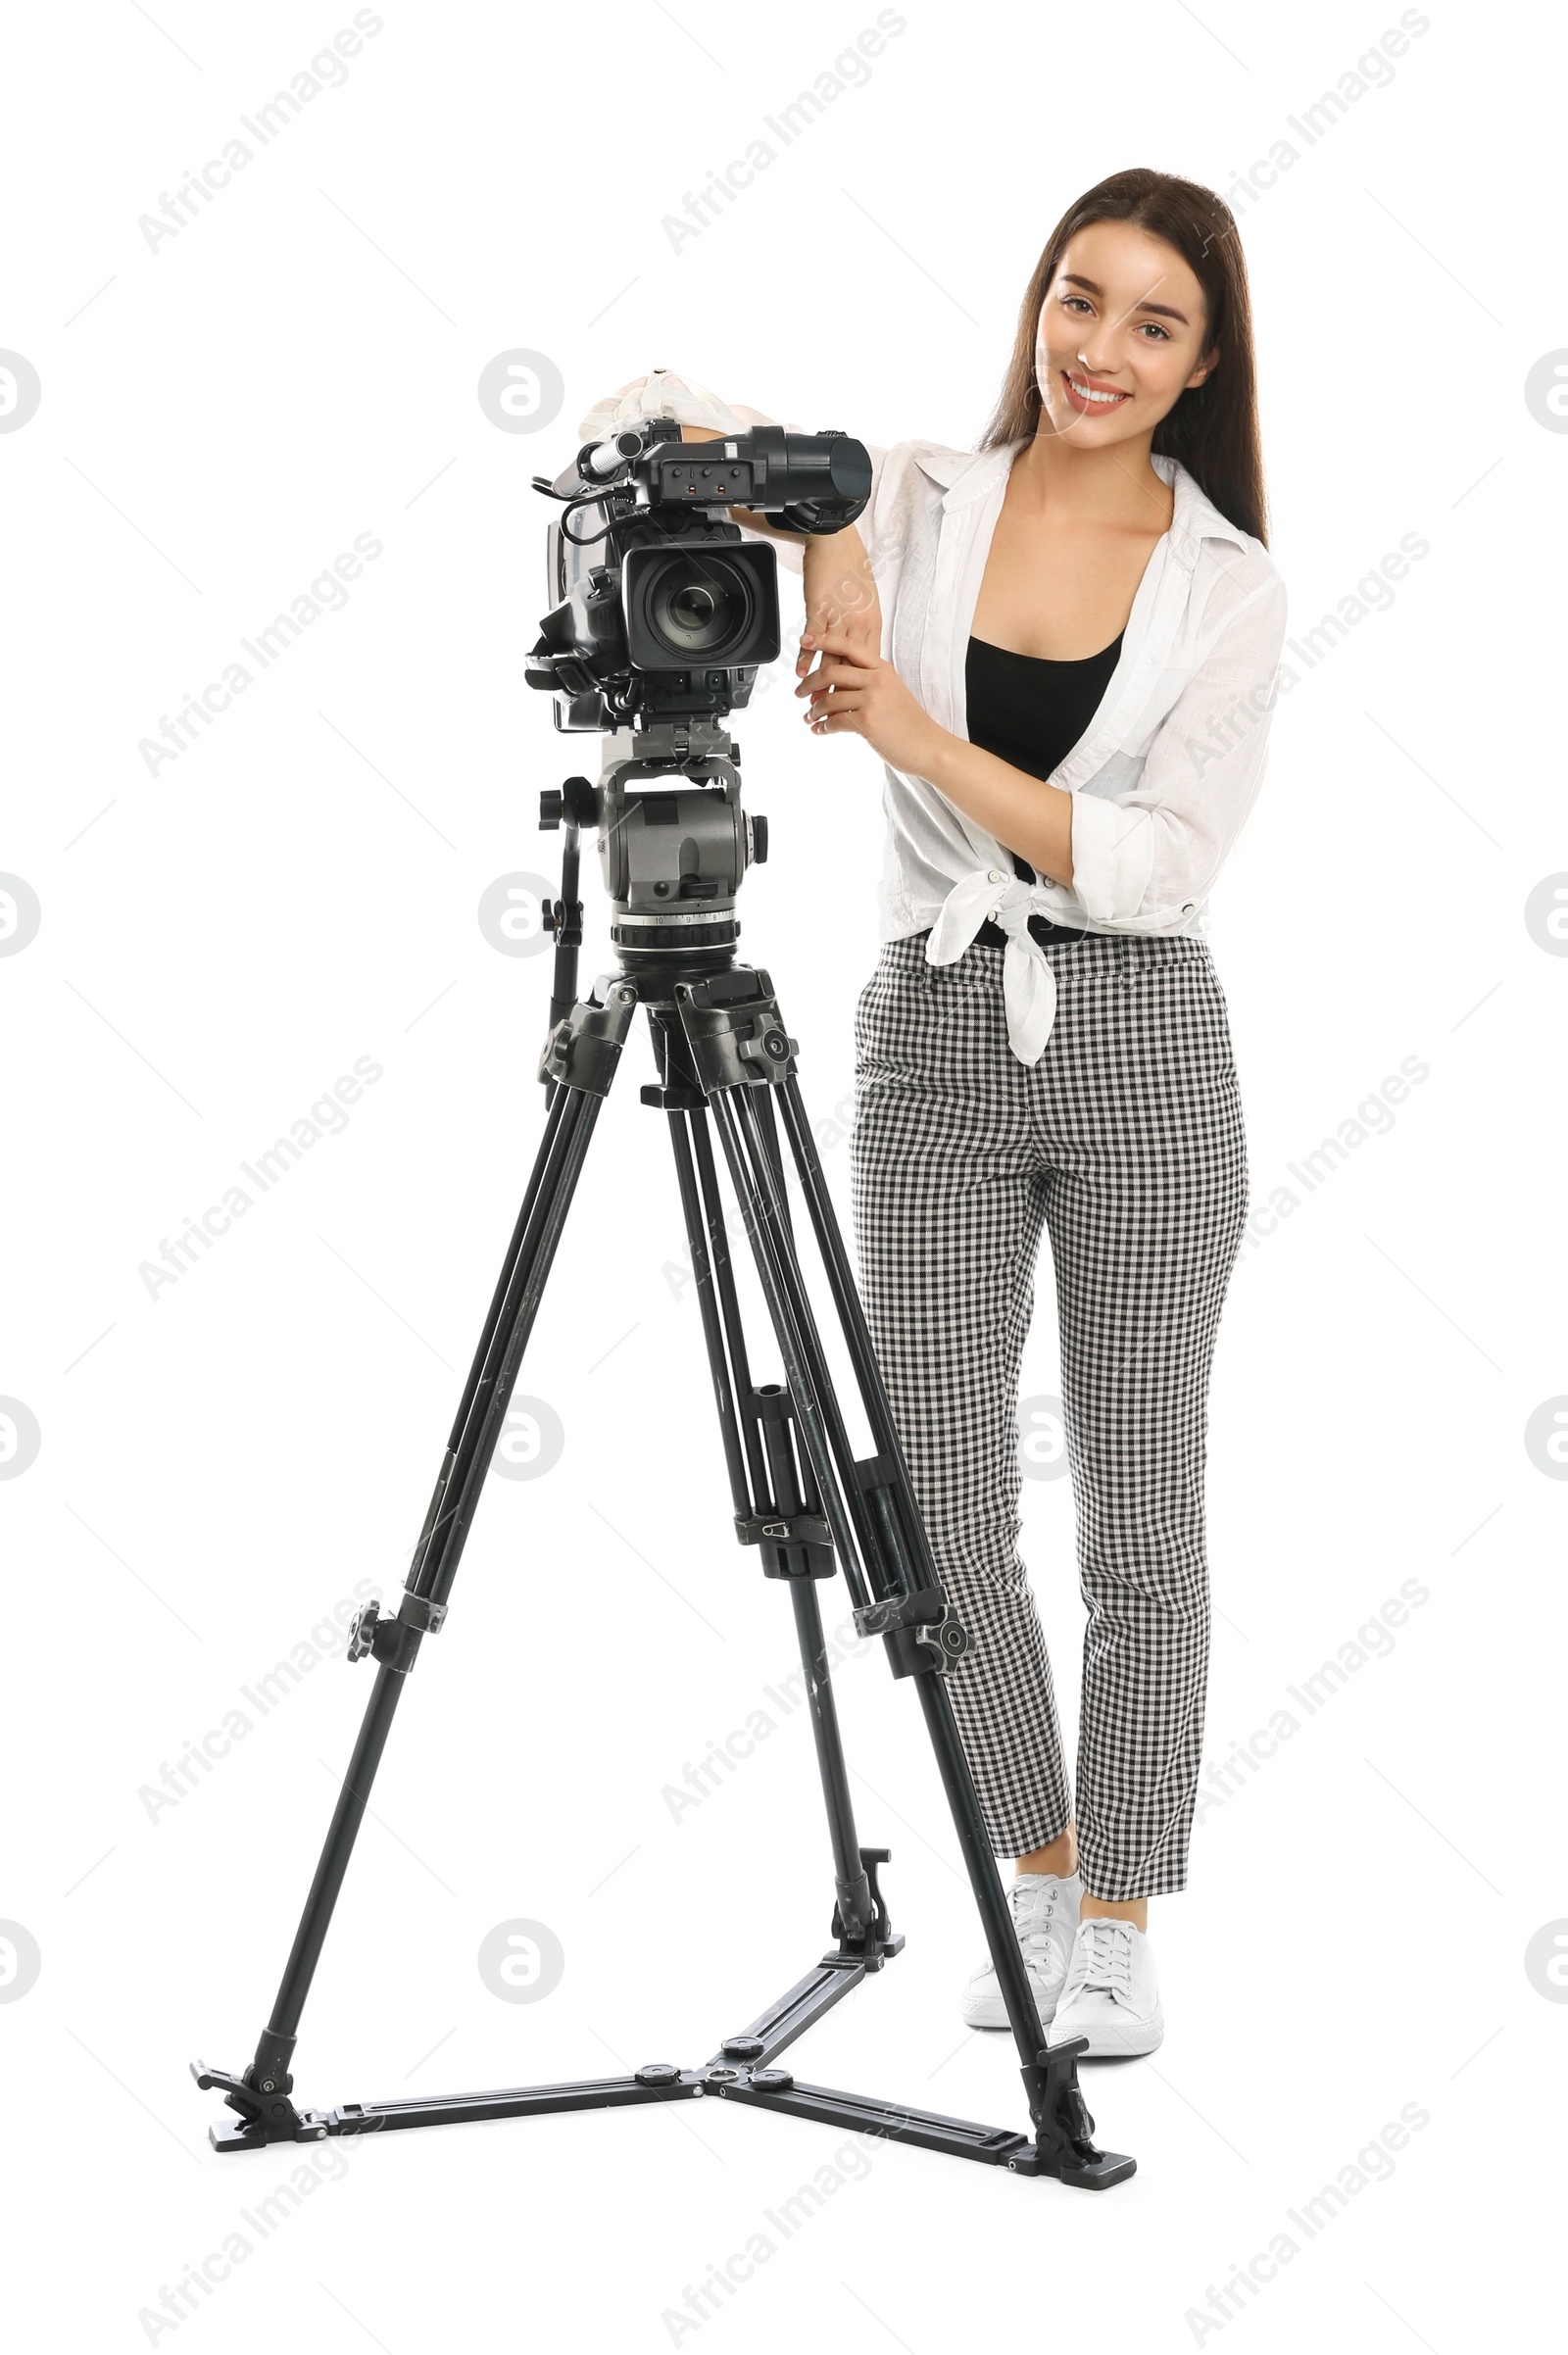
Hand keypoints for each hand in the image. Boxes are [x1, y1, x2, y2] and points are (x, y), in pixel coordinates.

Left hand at [794, 625, 946, 775]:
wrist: (929, 747)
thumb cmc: (910, 724)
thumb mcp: (892, 693)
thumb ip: (868, 683)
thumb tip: (838, 686)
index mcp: (882, 669)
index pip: (847, 646)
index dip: (822, 641)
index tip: (804, 639)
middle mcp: (877, 679)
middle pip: (831, 671)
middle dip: (808, 682)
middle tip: (798, 692)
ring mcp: (872, 700)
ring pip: (829, 699)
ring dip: (813, 710)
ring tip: (809, 717)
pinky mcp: (867, 722)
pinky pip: (834, 721)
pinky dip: (822, 727)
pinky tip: (819, 730)